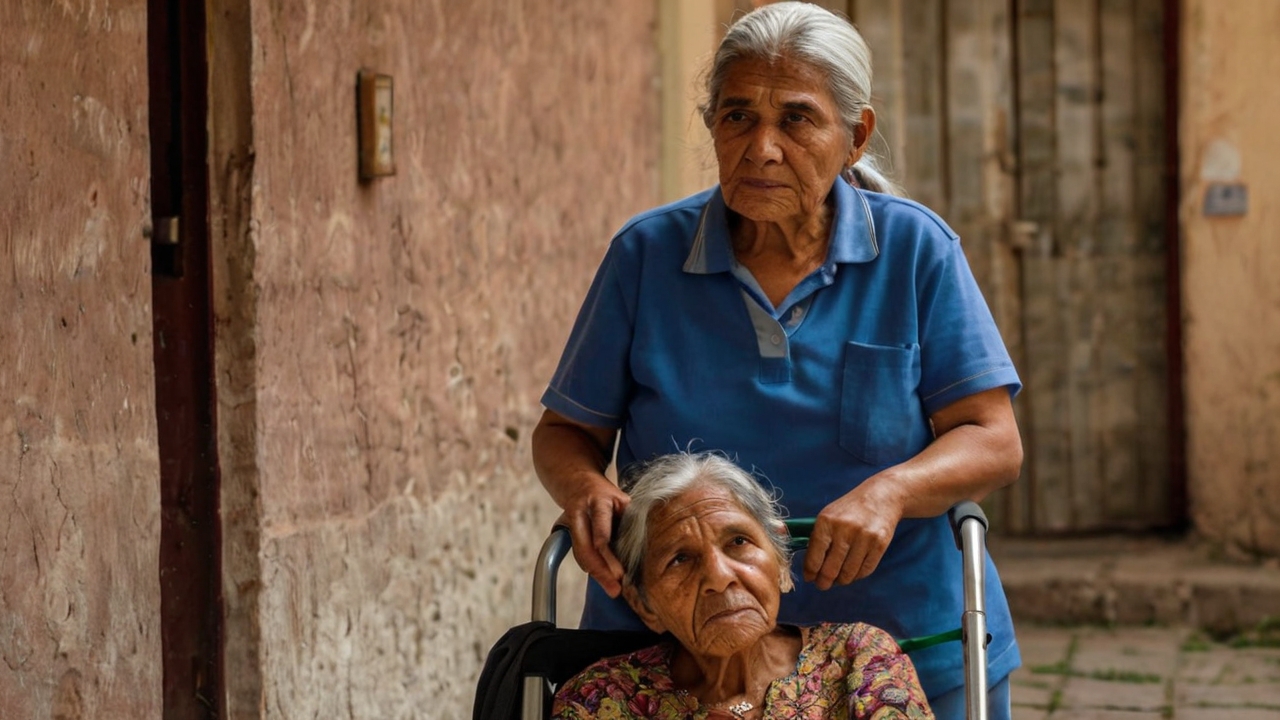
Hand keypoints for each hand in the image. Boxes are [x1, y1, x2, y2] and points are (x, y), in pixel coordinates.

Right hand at [556, 476, 630, 597]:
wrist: (576, 480)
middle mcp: (581, 511)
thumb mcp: (621, 498)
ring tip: (612, 588)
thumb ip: (630, 518)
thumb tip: (648, 547)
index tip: (619, 572)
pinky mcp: (568, 530)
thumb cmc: (606, 493)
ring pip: (581, 553)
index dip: (607, 553)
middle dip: (601, 571)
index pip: (601, 529)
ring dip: (596, 573)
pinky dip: (591, 566)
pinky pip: (579, 553)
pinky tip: (602, 577)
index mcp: (599, 501)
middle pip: (587, 547)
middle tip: (616, 589)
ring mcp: (572, 521)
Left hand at [802, 480, 902, 590]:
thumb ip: (816, 538)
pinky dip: (857, 576)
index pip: (814, 557)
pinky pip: (865, 570)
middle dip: (824, 582)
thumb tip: (808, 567)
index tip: (809, 578)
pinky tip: (852, 573)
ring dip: (841, 581)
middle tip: (823, 585)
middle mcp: (844, 529)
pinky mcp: (880, 544)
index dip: (810, 572)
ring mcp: (864, 537)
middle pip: (830, 569)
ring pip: (848, 573)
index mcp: (826, 521)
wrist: (881, 496)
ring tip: (837, 579)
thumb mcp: (828, 516)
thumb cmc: (849, 509)